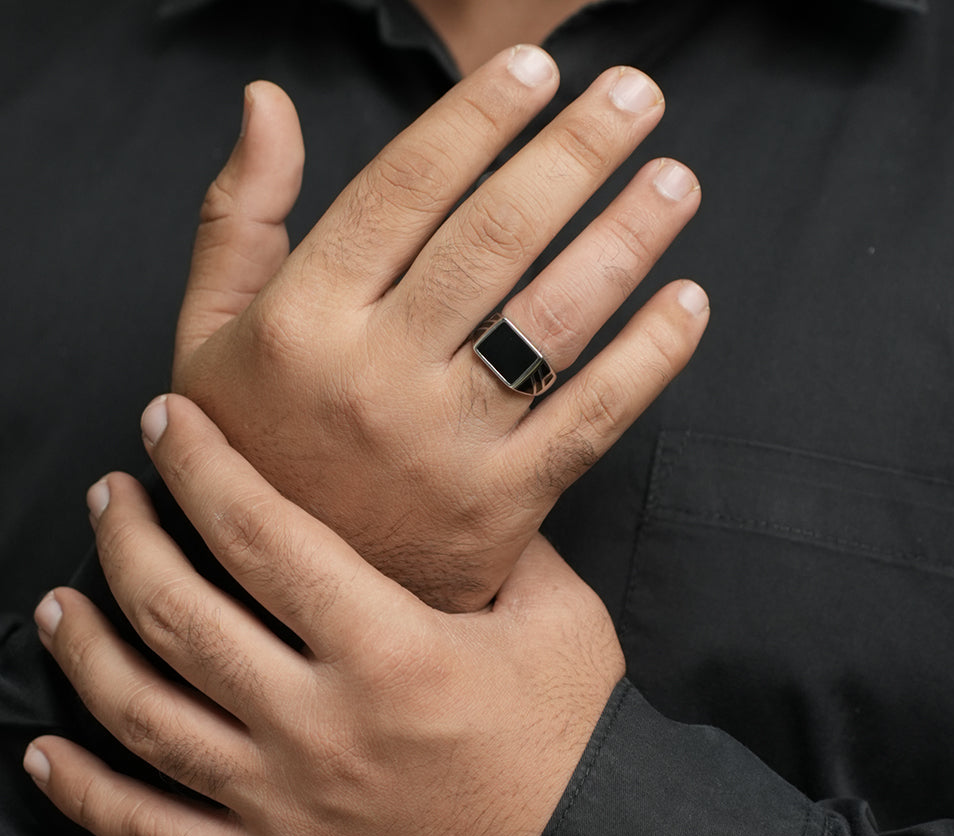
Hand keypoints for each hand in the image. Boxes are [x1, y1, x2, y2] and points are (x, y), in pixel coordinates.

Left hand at [24, 396, 624, 835]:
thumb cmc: (573, 744)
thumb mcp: (560, 620)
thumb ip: (500, 548)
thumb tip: (451, 499)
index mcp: (389, 650)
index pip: (263, 535)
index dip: (203, 468)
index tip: (166, 425)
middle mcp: (318, 725)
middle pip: (181, 614)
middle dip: (128, 540)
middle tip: (108, 496)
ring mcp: (284, 806)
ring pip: (145, 718)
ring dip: (85, 649)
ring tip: (58, 602)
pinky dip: (88, 796)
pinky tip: (47, 757)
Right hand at [173, 48, 706, 610]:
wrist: (283, 593)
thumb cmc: (252, 449)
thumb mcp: (209, 335)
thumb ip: (236, 217)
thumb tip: (268, 102)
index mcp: (303, 320)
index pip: (404, 189)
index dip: (479, 118)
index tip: (537, 69)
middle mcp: (376, 378)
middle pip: (495, 238)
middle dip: (577, 152)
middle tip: (637, 96)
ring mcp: (447, 445)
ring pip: (554, 321)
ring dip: (628, 238)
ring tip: (675, 180)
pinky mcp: (504, 503)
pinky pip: (594, 418)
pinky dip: (652, 357)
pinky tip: (689, 301)